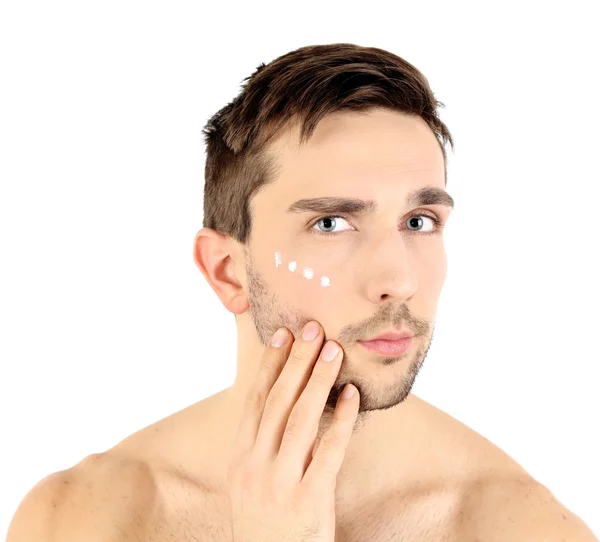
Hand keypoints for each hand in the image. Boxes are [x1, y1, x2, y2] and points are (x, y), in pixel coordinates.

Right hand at [227, 320, 358, 541]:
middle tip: (312, 328)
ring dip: (318, 380)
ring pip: (301, 419)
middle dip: (295, 360)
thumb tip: (284, 400)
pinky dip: (342, 419)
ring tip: (333, 349)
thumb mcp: (251, 482)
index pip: (256, 400)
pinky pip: (329, 451)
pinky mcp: (308, 499)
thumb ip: (263, 444)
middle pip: (278, 401)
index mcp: (240, 457)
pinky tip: (352, 395)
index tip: (282, 333)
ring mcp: (279, 482)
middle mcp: (255, 465)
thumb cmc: (265, 522)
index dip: (269, 364)